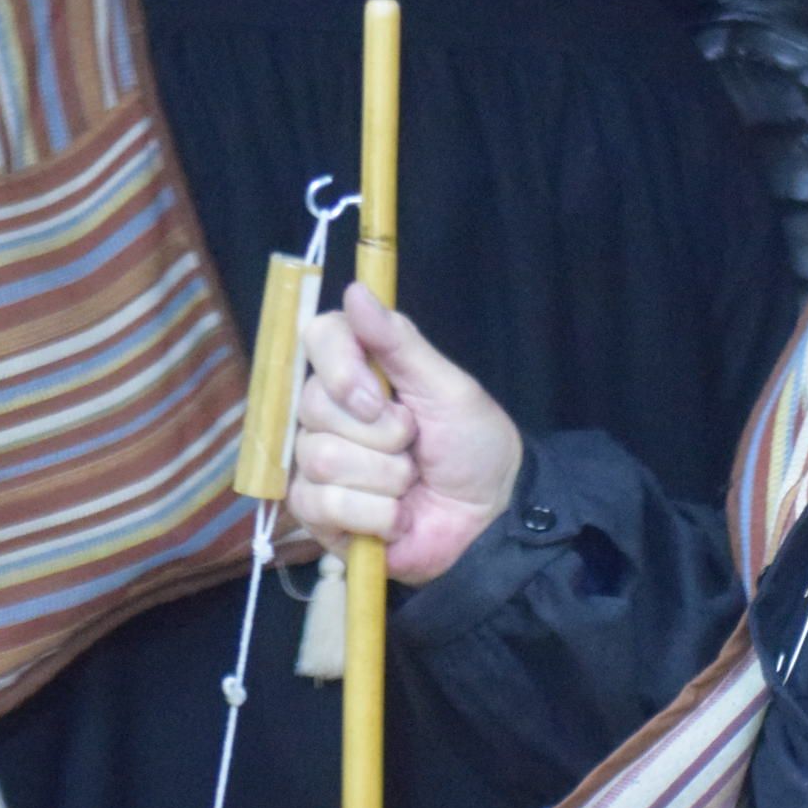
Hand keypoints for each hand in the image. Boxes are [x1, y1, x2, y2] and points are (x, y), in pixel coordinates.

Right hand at [287, 284, 522, 583]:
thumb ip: (400, 343)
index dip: (340, 366)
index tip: (377, 395)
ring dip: (385, 477)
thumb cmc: (474, 446)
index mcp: (361, 371)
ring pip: (320, 459)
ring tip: (410, 483)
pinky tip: (396, 517)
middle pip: (314, 406)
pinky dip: (374, 514)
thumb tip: (355, 289)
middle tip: (414, 444)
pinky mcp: (318, 513)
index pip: (316, 338)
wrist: (492, 516)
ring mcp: (317, 463)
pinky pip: (322, 504)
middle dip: (382, 434)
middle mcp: (331, 412)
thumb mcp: (448, 388)